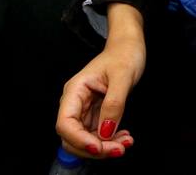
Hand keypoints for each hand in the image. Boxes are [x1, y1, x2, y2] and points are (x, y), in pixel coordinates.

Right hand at [56, 4, 144, 158]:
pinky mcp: (96, 114)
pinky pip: (97, 135)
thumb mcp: (123, 76)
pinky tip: (124, 137)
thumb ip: (114, 104)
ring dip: (104, 147)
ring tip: (126, 142)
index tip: (99, 147)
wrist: (129, 47)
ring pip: (85, 139)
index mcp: (75, 90)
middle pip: (73, 137)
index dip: (79, 139)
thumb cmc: (124, 54)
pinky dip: (109, 141)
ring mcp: (85, 110)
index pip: (65, 123)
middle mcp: (76, 103)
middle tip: (120, 148)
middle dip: (95, 148)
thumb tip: (105, 132)